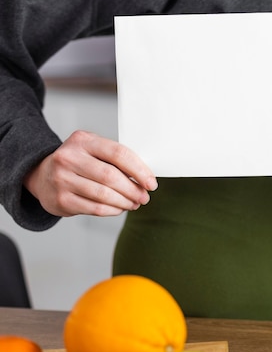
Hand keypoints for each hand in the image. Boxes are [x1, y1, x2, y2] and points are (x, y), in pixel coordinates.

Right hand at [24, 130, 157, 216]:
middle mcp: (69, 157)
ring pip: (104, 195)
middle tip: (144, 197)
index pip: (118, 153)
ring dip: (125, 202)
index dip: (139, 170)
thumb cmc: (77, 162)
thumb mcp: (93, 150)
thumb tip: (145, 177)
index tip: (151, 183)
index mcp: (83, 141)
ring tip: (134, 203)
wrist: (41, 175)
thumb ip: (115, 158)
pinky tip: (119, 208)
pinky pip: (95, 208)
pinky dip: (112, 210)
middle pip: (111, 176)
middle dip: (133, 189)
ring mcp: (62, 179)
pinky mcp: (61, 199)